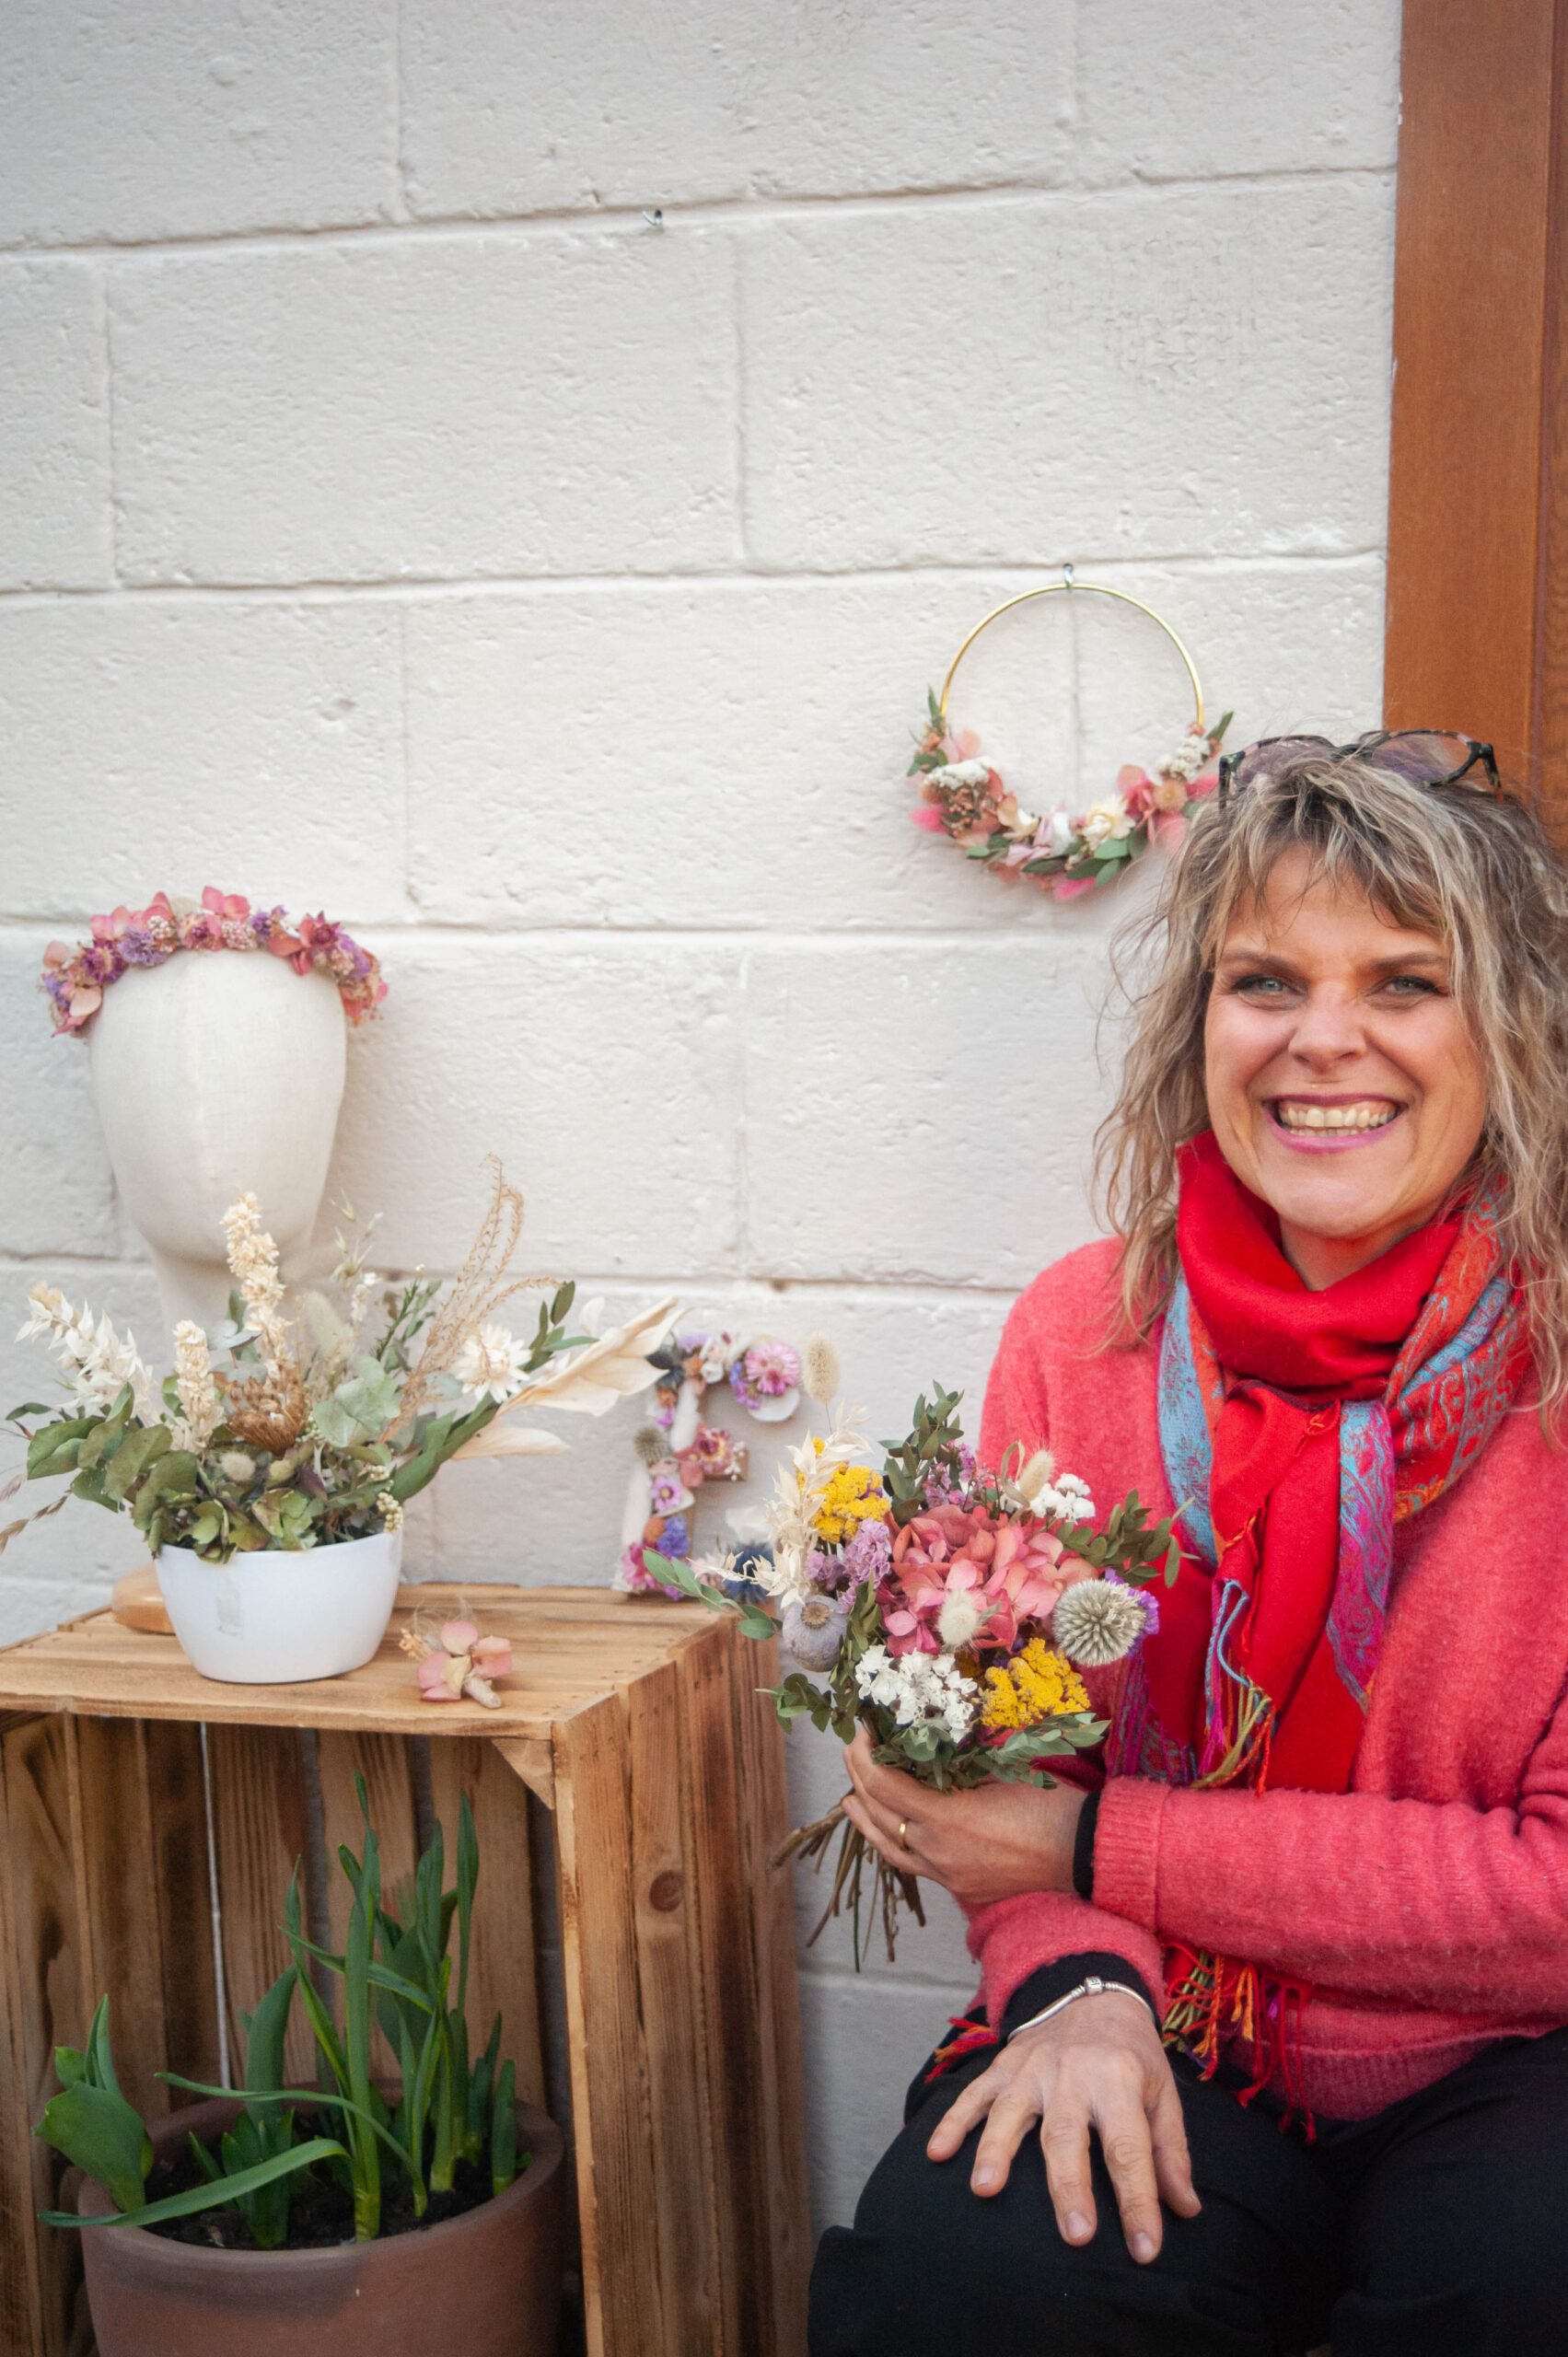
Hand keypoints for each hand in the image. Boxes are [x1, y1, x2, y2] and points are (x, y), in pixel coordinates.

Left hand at [840, 1725, 1084, 1904]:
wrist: (1081, 1852)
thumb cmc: (1047, 1804)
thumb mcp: (998, 1772)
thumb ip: (958, 1768)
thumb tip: (930, 1753)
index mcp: (948, 1818)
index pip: (886, 1786)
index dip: (867, 1758)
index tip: (861, 1734)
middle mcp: (939, 1851)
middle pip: (882, 1815)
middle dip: (860, 1781)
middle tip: (851, 1753)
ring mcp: (947, 1874)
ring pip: (891, 1847)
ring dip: (866, 1820)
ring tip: (850, 1800)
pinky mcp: (959, 1888)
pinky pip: (914, 1865)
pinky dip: (894, 1844)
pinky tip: (888, 1833)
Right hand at [925, 1990, 1200, 2261]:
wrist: (1091, 1992)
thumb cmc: (1131, 2056)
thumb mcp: (1162, 2093)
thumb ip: (1170, 2152)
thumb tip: (1185, 2210)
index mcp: (1119, 2079)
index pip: (1129, 2148)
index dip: (1139, 2201)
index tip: (1146, 2250)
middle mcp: (1073, 2073)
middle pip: (1068, 2134)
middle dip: (1069, 2185)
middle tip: (1075, 2234)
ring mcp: (1031, 2068)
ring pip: (1011, 2111)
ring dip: (996, 2150)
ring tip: (985, 2190)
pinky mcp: (1002, 2066)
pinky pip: (973, 2094)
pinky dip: (954, 2122)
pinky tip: (936, 2153)